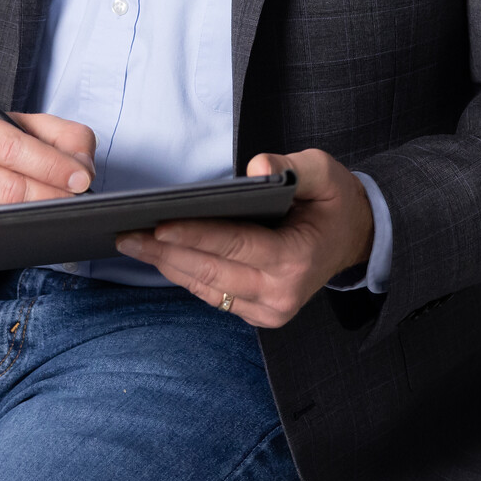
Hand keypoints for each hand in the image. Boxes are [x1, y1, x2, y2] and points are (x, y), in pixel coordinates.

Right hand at [0, 109, 96, 215]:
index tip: (80, 178)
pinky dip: (18, 229)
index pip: (13, 149)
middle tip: (75, 199)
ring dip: (37, 215)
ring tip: (61, 209)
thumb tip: (82, 168)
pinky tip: (37, 223)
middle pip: (8, 189)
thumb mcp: (27, 124)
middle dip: (50, 196)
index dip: (51, 166)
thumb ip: (64, 135)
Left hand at [117, 150, 373, 328]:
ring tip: (132, 243)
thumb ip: (293, 166)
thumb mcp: (324, 173)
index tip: (157, 223)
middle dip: (164, 252)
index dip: (194, 235)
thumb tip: (257, 166)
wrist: (355, 239)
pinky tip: (160, 256)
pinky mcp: (258, 314)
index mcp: (296, 260)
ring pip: (206, 287)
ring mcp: (268, 310)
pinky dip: (184, 274)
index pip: (235, 246)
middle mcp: (280, 294)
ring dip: (167, 265)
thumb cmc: (335, 202)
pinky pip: (213, 294)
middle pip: (211, 271)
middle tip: (125, 233)